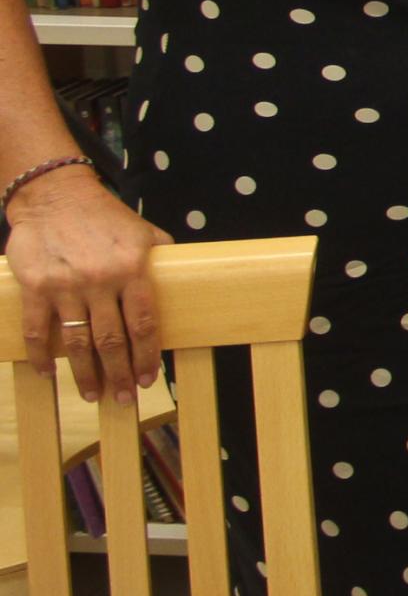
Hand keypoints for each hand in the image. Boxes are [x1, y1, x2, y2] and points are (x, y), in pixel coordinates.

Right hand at [6, 172, 169, 401]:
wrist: (55, 197)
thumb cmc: (104, 217)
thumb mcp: (143, 232)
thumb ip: (161, 258)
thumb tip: (183, 282)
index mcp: (132, 270)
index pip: (144, 323)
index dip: (147, 355)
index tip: (149, 379)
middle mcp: (101, 281)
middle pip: (112, 340)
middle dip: (119, 373)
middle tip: (123, 398)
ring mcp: (66, 286)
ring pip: (77, 341)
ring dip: (85, 373)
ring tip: (93, 394)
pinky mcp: (36, 287)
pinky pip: (38, 329)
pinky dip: (41, 354)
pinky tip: (47, 373)